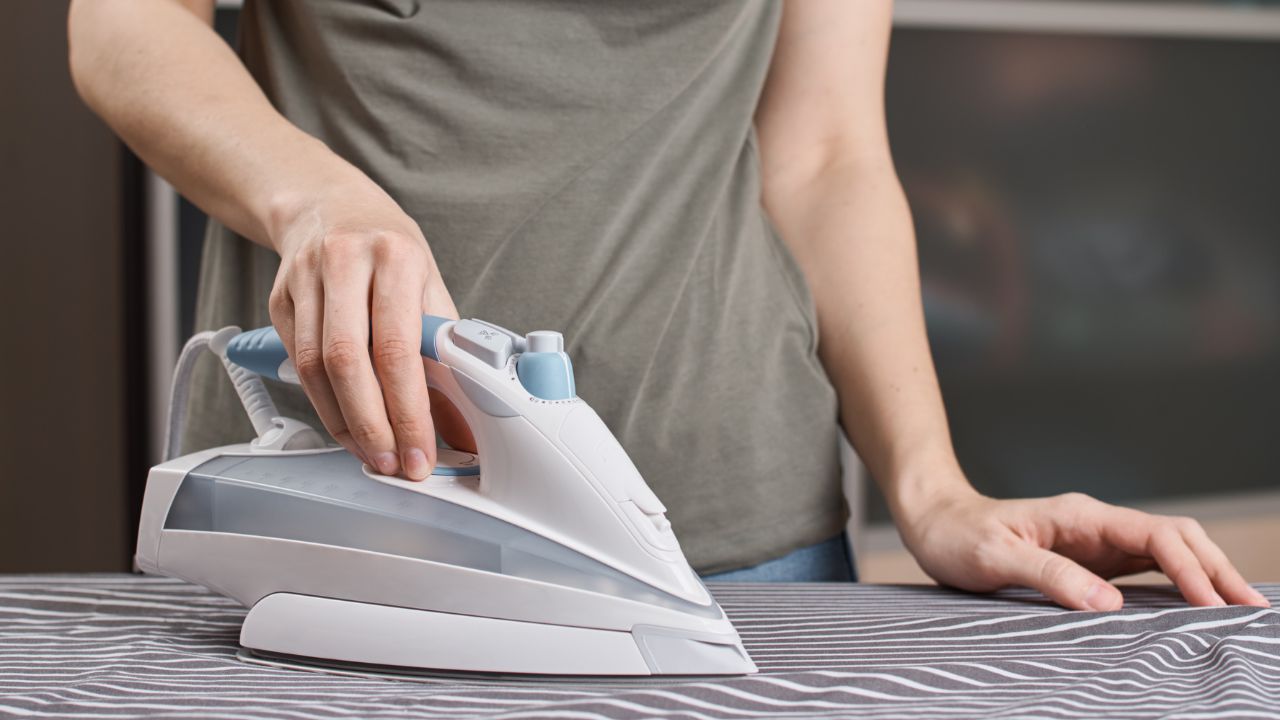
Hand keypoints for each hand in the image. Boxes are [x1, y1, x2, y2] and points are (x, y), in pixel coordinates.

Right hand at [266, 178, 473, 479]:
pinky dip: (324, 404)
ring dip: (345, 423)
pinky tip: (347, 425)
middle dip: (373, 425)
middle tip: (394, 464)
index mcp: (396, 256)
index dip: (410, 409)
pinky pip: (299, 363)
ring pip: (316, 368)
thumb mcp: (429, 286)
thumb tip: (464, 423)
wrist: (328, 204)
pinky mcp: (278, 297)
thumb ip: (446, 352)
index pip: (399, 346)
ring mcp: (306, 279)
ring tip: (373, 453)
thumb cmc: (390, 251)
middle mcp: (346, 262)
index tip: (423, 451)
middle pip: (349, 362)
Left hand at [897, 485, 1269, 610]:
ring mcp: (1095, 541)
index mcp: (1081, 516)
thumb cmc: (959, 536)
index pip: (1156, 536)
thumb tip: (1108, 604)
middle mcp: (1096, 524)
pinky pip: (1144, 569)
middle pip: (1176, 538)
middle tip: (1250, 610)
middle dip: (1216, 570)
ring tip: (1237, 610)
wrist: (934, 521)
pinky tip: (1194, 605)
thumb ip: (1051, 577)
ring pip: (1167, 552)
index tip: (1211, 605)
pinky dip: (1177, 584)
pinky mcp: (1088, 560)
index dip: (1190, 569)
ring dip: (1204, 576)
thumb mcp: (997, 557)